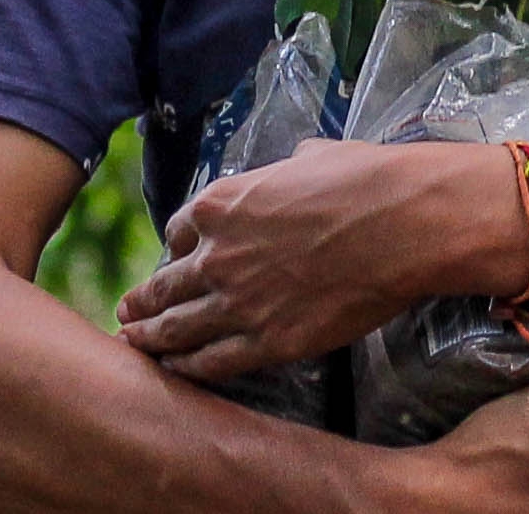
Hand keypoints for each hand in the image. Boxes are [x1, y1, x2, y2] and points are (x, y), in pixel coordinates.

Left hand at [118, 139, 507, 380]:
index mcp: (223, 204)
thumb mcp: (313, 156)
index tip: (176, 258)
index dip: (177, 247)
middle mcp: (217, 255)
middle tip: (127, 309)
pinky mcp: (267, 342)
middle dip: (143, 299)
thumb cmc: (365, 180)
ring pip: (177, 329)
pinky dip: (187, 369)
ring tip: (133, 343)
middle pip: (165, 284)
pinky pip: (212, 362)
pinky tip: (175, 372)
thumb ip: (288, 170)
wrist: (401, 223)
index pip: (180, 232)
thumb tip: (298, 167)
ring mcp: (238, 302)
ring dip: (150, 337)